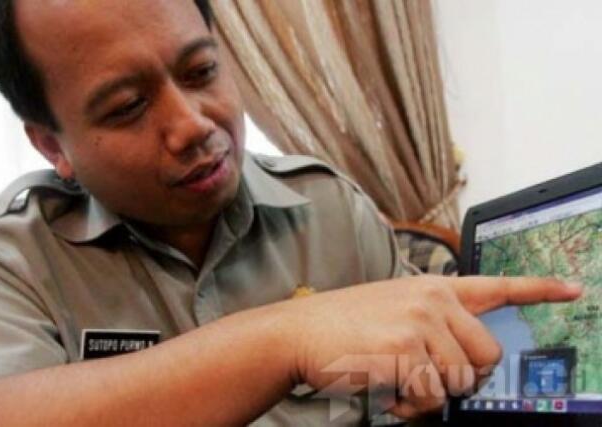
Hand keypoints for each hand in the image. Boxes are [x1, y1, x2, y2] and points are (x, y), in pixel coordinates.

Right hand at [288, 275, 581, 418]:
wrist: (300, 331)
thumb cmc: (345, 325)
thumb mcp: (394, 308)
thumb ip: (434, 325)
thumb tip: (462, 367)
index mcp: (434, 288)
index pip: (496, 285)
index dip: (539, 289)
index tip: (573, 289)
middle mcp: (433, 300)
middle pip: (487, 357)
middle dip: (459, 379)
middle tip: (423, 380)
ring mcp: (420, 322)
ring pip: (459, 382)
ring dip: (429, 395)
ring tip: (396, 383)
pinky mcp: (405, 348)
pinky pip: (430, 396)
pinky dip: (410, 405)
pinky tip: (385, 390)